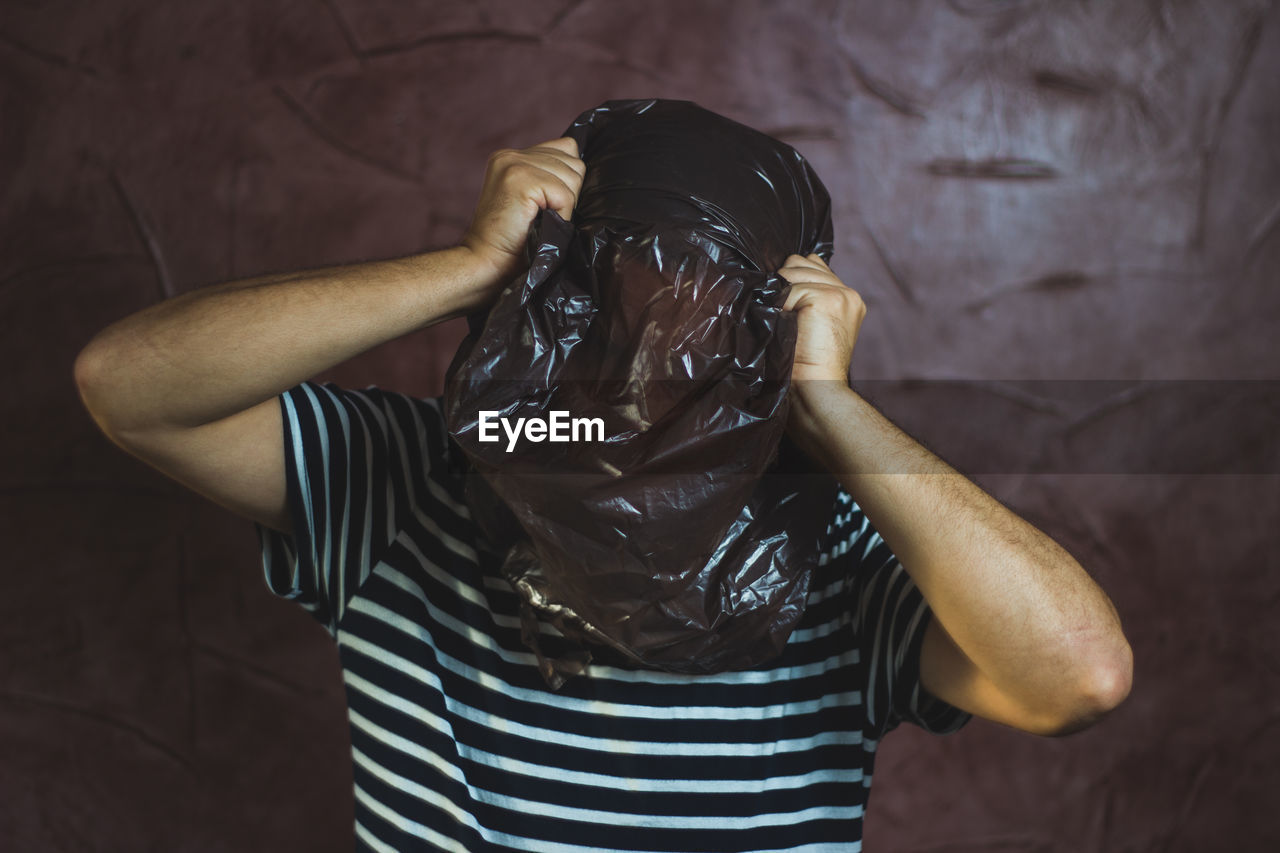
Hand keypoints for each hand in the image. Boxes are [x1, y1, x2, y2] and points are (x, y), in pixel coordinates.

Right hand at [461, 136, 585, 287]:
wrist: (487, 263)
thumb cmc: (515, 242)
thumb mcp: (535, 202)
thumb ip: (552, 179)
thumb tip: (586, 173)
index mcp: (513, 156)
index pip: (567, 148)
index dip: (568, 181)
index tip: (548, 205)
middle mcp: (512, 154)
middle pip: (574, 163)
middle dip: (568, 195)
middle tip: (542, 217)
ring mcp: (514, 163)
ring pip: (573, 177)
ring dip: (564, 206)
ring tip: (539, 220)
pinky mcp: (520, 178)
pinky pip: (565, 194)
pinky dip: (561, 215)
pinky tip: (539, 224)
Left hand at [777, 253, 866, 385]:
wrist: (816, 386)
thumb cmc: (805, 363)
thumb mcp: (808, 324)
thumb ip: (804, 298)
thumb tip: (779, 279)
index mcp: (847, 298)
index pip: (813, 264)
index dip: (791, 278)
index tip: (784, 304)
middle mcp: (849, 293)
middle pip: (800, 261)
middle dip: (784, 282)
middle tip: (782, 312)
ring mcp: (842, 294)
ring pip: (793, 271)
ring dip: (781, 294)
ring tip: (785, 319)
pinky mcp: (829, 298)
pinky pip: (790, 288)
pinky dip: (781, 306)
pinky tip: (788, 325)